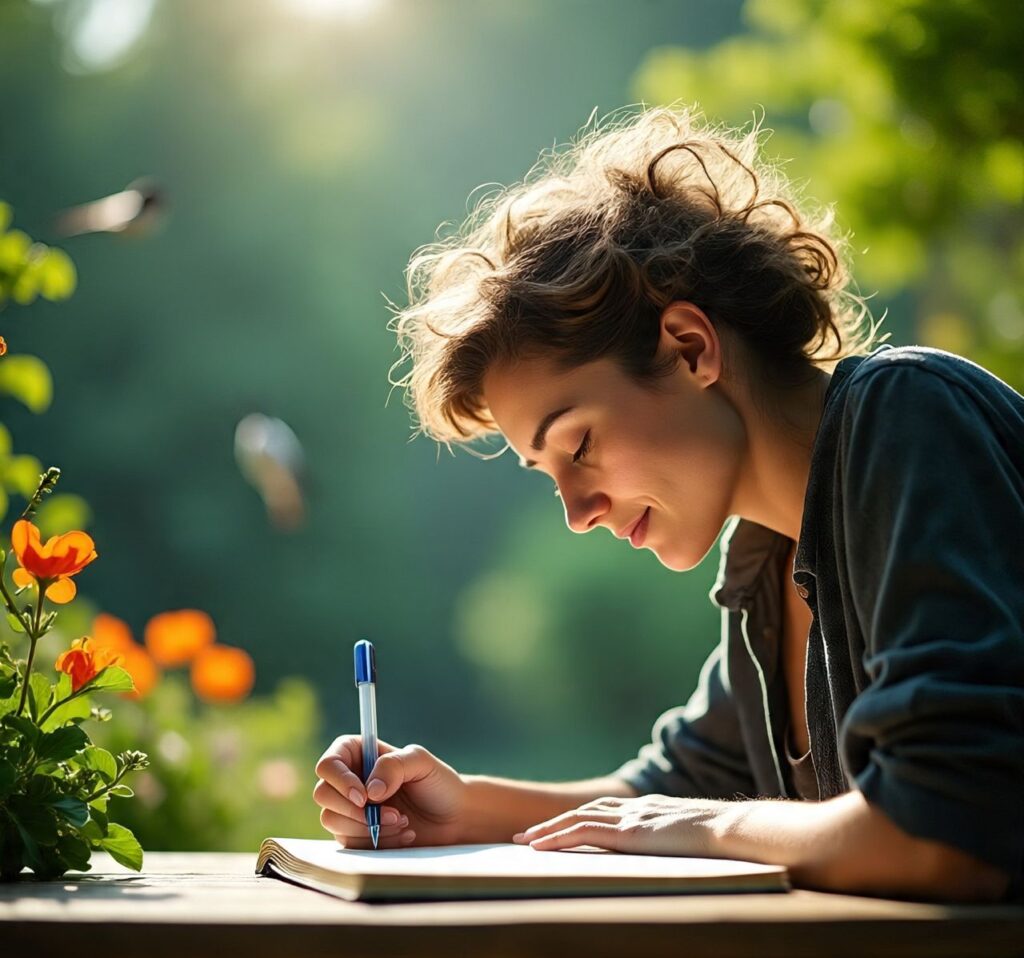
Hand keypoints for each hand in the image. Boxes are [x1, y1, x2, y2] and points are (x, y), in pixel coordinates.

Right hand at [313, 736, 466, 848]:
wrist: (453, 819)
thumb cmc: (438, 783)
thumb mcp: (421, 763)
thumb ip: (394, 765)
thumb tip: (369, 790)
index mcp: (359, 753)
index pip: (329, 763)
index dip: (340, 780)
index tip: (364, 796)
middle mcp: (349, 780)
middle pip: (322, 793)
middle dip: (355, 809)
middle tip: (393, 813)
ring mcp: (349, 809)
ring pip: (332, 820)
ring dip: (369, 826)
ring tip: (403, 821)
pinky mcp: (355, 835)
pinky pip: (350, 842)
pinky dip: (377, 841)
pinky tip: (403, 835)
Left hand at [511, 794, 724, 855]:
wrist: (732, 830)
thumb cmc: (721, 839)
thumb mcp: (690, 837)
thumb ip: (672, 838)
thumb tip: (671, 849)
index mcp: (647, 809)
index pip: (603, 809)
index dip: (578, 818)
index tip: (556, 828)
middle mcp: (634, 808)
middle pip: (584, 811)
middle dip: (553, 823)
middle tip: (527, 836)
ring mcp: (631, 818)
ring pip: (577, 819)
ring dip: (548, 831)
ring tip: (525, 843)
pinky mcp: (630, 834)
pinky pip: (585, 834)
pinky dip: (559, 838)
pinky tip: (542, 848)